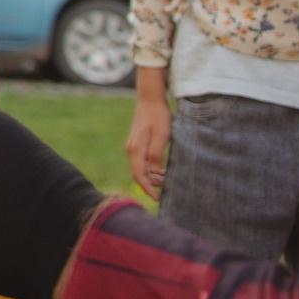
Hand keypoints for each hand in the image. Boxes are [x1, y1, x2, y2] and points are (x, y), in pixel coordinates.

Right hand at [125, 79, 170, 201]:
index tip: (157, 198)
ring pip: (140, 168)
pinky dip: (150, 169)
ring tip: (167, 179)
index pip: (139, 175)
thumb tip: (154, 172)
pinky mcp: (137, 144)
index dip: (148, 189)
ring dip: (152, 177)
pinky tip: (162, 170)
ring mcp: (132, 147)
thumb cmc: (158, 117)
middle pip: (138, 174)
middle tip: (167, 189)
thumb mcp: (162, 135)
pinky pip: (141, 162)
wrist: (150, 100)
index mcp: (136, 149)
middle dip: (151, 184)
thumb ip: (156, 154)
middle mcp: (131, 150)